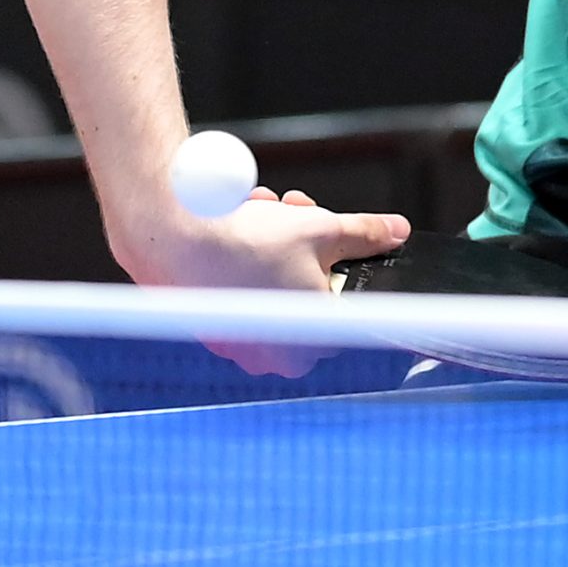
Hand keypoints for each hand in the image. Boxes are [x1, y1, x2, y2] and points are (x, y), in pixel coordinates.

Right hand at [120, 187, 408, 376]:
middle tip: (292, 210)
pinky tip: (235, 228)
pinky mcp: (213, 333)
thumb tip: (396, 233)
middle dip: (304, 244)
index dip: (337, 260)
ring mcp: (243, 348)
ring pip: (275, 286)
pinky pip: (242, 294)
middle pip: (308, 289)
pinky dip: (243, 262)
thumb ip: (365, 234)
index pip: (344, 301)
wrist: (171, 239)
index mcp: (315, 339)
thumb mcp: (321, 229)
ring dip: (274, 245)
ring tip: (259, 211)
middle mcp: (279, 356)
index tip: (326, 234)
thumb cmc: (246, 242)